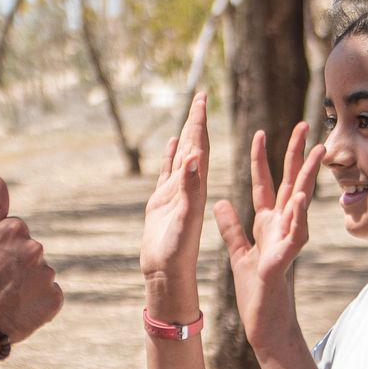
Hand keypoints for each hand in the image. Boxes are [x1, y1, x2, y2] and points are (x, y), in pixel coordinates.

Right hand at [0, 176, 62, 347]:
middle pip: (30, 254)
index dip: (0, 252)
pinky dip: (37, 303)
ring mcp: (47, 275)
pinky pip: (49, 297)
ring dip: (27, 285)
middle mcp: (36, 248)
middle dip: (17, 266)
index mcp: (16, 229)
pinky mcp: (55, 299)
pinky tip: (19, 310)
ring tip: (6, 300)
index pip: (16, 235)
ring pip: (40, 275)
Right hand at [139, 93, 210, 304]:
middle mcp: (189, 186)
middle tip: (200, 95)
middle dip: (196, 120)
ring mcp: (176, 192)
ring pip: (182, 156)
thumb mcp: (186, 218)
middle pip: (193, 146)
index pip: (201, 146)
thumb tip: (195, 156)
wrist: (167, 273)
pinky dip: (171, 156)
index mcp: (198, 187)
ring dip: (186, 134)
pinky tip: (173, 144)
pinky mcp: (163, 202)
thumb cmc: (178, 251)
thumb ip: (190, 188)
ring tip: (189, 114)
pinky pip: (168, 172)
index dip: (201, 122)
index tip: (204, 96)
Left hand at [212, 124, 324, 351]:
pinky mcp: (284, 259)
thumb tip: (221, 203)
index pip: (265, 183)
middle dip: (296, 154)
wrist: (262, 319)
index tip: (261, 132)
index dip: (262, 158)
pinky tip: (299, 198)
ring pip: (300, 203)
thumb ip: (231, 226)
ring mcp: (287, 241)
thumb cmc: (254, 288)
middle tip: (304, 125)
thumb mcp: (238, 251)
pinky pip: (294, 234)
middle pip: (290, 183)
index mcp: (267, 223)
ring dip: (307, 177)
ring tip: (315, 152)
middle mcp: (281, 227)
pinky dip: (297, 216)